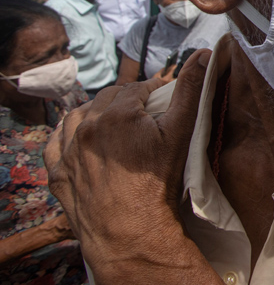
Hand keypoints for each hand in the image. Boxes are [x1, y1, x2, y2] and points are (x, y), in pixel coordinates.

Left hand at [45, 49, 220, 283]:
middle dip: (125, 101)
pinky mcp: (58, 172)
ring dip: (95, 114)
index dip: (151, 90)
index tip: (160, 97)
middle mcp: (87, 127)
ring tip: (113, 124)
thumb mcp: (181, 132)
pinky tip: (82, 140)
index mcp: (117, 114)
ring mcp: (68, 150)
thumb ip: (191, 89)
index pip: (136, 89)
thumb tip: (204, 54)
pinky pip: (56, 143)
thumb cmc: (159, 183)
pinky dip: (68, 136)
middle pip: (107, 99)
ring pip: (78, 117)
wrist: (132, 231)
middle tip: (142, 113)